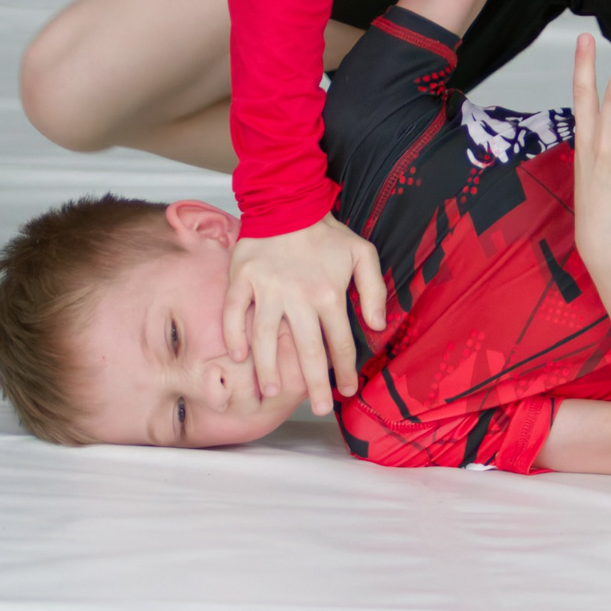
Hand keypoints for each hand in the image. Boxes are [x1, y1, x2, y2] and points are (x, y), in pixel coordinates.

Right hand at [223, 215, 388, 416]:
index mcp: (330, 294)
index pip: (340, 344)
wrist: (287, 200)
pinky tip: (238, 358)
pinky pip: (234, 314)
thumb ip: (374, 290)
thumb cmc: (327, 232)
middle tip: (316, 409)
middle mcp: (299, 297)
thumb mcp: (363, 253)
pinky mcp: (241, 279)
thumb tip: (377, 327)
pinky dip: (234, 337)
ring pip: (265, 339)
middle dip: (313, 385)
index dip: (345, 372)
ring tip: (272, 393)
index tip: (347, 392)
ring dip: (269, 370)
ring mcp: (267, 289)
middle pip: (307, 351)